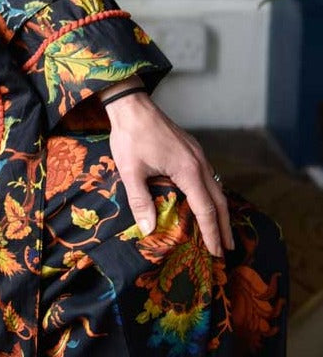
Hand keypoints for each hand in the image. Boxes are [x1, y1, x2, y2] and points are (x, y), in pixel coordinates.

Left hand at [101, 79, 233, 256]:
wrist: (131, 104)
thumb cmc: (130, 136)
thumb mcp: (131, 170)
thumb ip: (140, 201)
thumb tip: (149, 230)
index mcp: (187, 170)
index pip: (206, 209)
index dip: (212, 233)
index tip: (217, 253)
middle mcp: (198, 162)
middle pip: (219, 200)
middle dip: (224, 226)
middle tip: (227, 249)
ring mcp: (197, 153)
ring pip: (216, 186)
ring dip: (220, 209)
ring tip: (221, 230)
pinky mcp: (191, 148)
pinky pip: (209, 175)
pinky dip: (212, 193)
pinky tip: (206, 199)